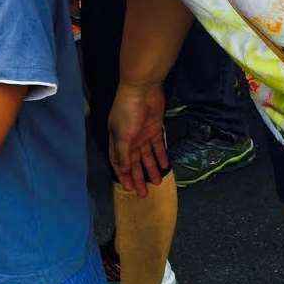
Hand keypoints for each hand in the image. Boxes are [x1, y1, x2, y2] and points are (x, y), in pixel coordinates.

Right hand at [108, 82, 169, 196]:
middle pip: (134, 162)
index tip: (129, 189)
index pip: (119, 162)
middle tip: (144, 193)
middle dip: (138, 177)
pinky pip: (158, 146)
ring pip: (147, 156)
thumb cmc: (128, 111)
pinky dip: (161, 156)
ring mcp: (143, 134)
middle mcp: (130, 139)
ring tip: (157, 183)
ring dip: (151, 169)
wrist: (142, 89)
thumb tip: (123, 170)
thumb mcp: (123, 135)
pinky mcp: (155, 129)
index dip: (123, 176)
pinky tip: (166, 166)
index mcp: (117, 140)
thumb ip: (123, 153)